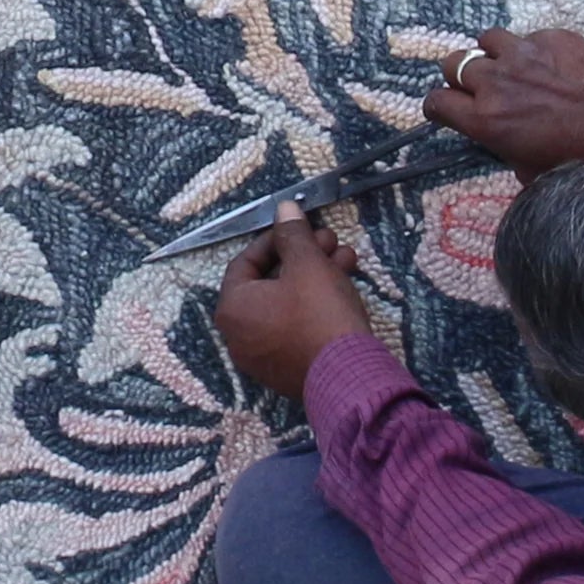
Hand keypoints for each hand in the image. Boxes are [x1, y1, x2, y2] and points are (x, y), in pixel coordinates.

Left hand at [212, 211, 374, 402]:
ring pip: (288, 304)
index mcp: (233, 308)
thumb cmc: (319, 313)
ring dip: (316, 276)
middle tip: (329, 240)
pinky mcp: (288, 370)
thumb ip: (292, 234)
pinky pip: (296, 328)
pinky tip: (345, 287)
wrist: (350, 376)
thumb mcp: (307, 264)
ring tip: (346, 258)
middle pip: (270, 282)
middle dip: (303, 256)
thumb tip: (284, 208)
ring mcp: (264, 357)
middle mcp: (240, 336)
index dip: (275, 239)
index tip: (298, 227)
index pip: (246, 262)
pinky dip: (315, 306)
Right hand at [423, 26, 583, 177]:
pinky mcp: (548, 37)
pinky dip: (533, 49)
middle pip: (453, 64)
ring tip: (511, 65)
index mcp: (486, 120)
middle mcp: (494, 82)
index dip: (440, 105)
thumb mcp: (534, 170)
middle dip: (462, 75)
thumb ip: (508, 152)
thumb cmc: (582, 153)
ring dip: (494, 54)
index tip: (449, 108)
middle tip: (482, 87)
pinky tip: (551, 63)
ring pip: (485, 40)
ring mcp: (520, 53)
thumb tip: (507, 146)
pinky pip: (527, 37)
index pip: (437, 102)